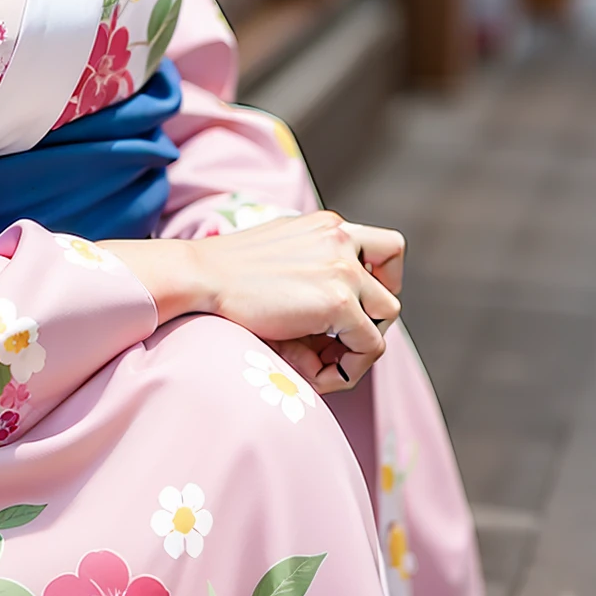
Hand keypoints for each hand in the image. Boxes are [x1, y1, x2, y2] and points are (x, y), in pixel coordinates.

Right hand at [103, 211, 402, 393]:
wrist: (203, 277)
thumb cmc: (229, 274)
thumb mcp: (279, 253)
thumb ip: (310, 264)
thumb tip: (334, 308)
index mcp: (327, 225)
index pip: (386, 247)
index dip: (381, 280)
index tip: (357, 307)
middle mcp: (341, 237)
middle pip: (392, 280)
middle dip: (374, 316)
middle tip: (343, 338)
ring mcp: (344, 268)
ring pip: (387, 314)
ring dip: (363, 342)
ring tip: (328, 357)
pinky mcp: (339, 301)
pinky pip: (370, 346)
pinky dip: (351, 365)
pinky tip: (319, 371)